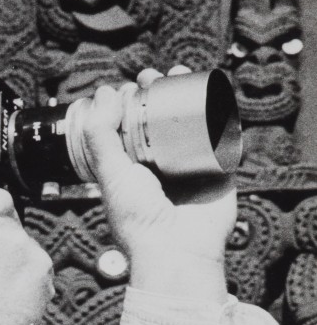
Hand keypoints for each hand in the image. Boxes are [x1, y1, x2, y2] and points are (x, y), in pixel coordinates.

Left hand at [80, 67, 234, 302]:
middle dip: (159, 92)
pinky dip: (222, 110)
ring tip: (180, 74)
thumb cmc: (137, 217)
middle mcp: (162, 164)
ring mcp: (192, 165)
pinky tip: (214, 89)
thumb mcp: (110, 173)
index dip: (130, 103)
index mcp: (133, 167)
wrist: (177, 250)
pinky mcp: (219, 169)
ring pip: (192, 121)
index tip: (128, 85)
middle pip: (162, 118)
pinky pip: (224, 135)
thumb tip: (107, 92)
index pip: (131, 125)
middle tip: (153, 76)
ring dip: (189, 93)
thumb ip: (100, 136)